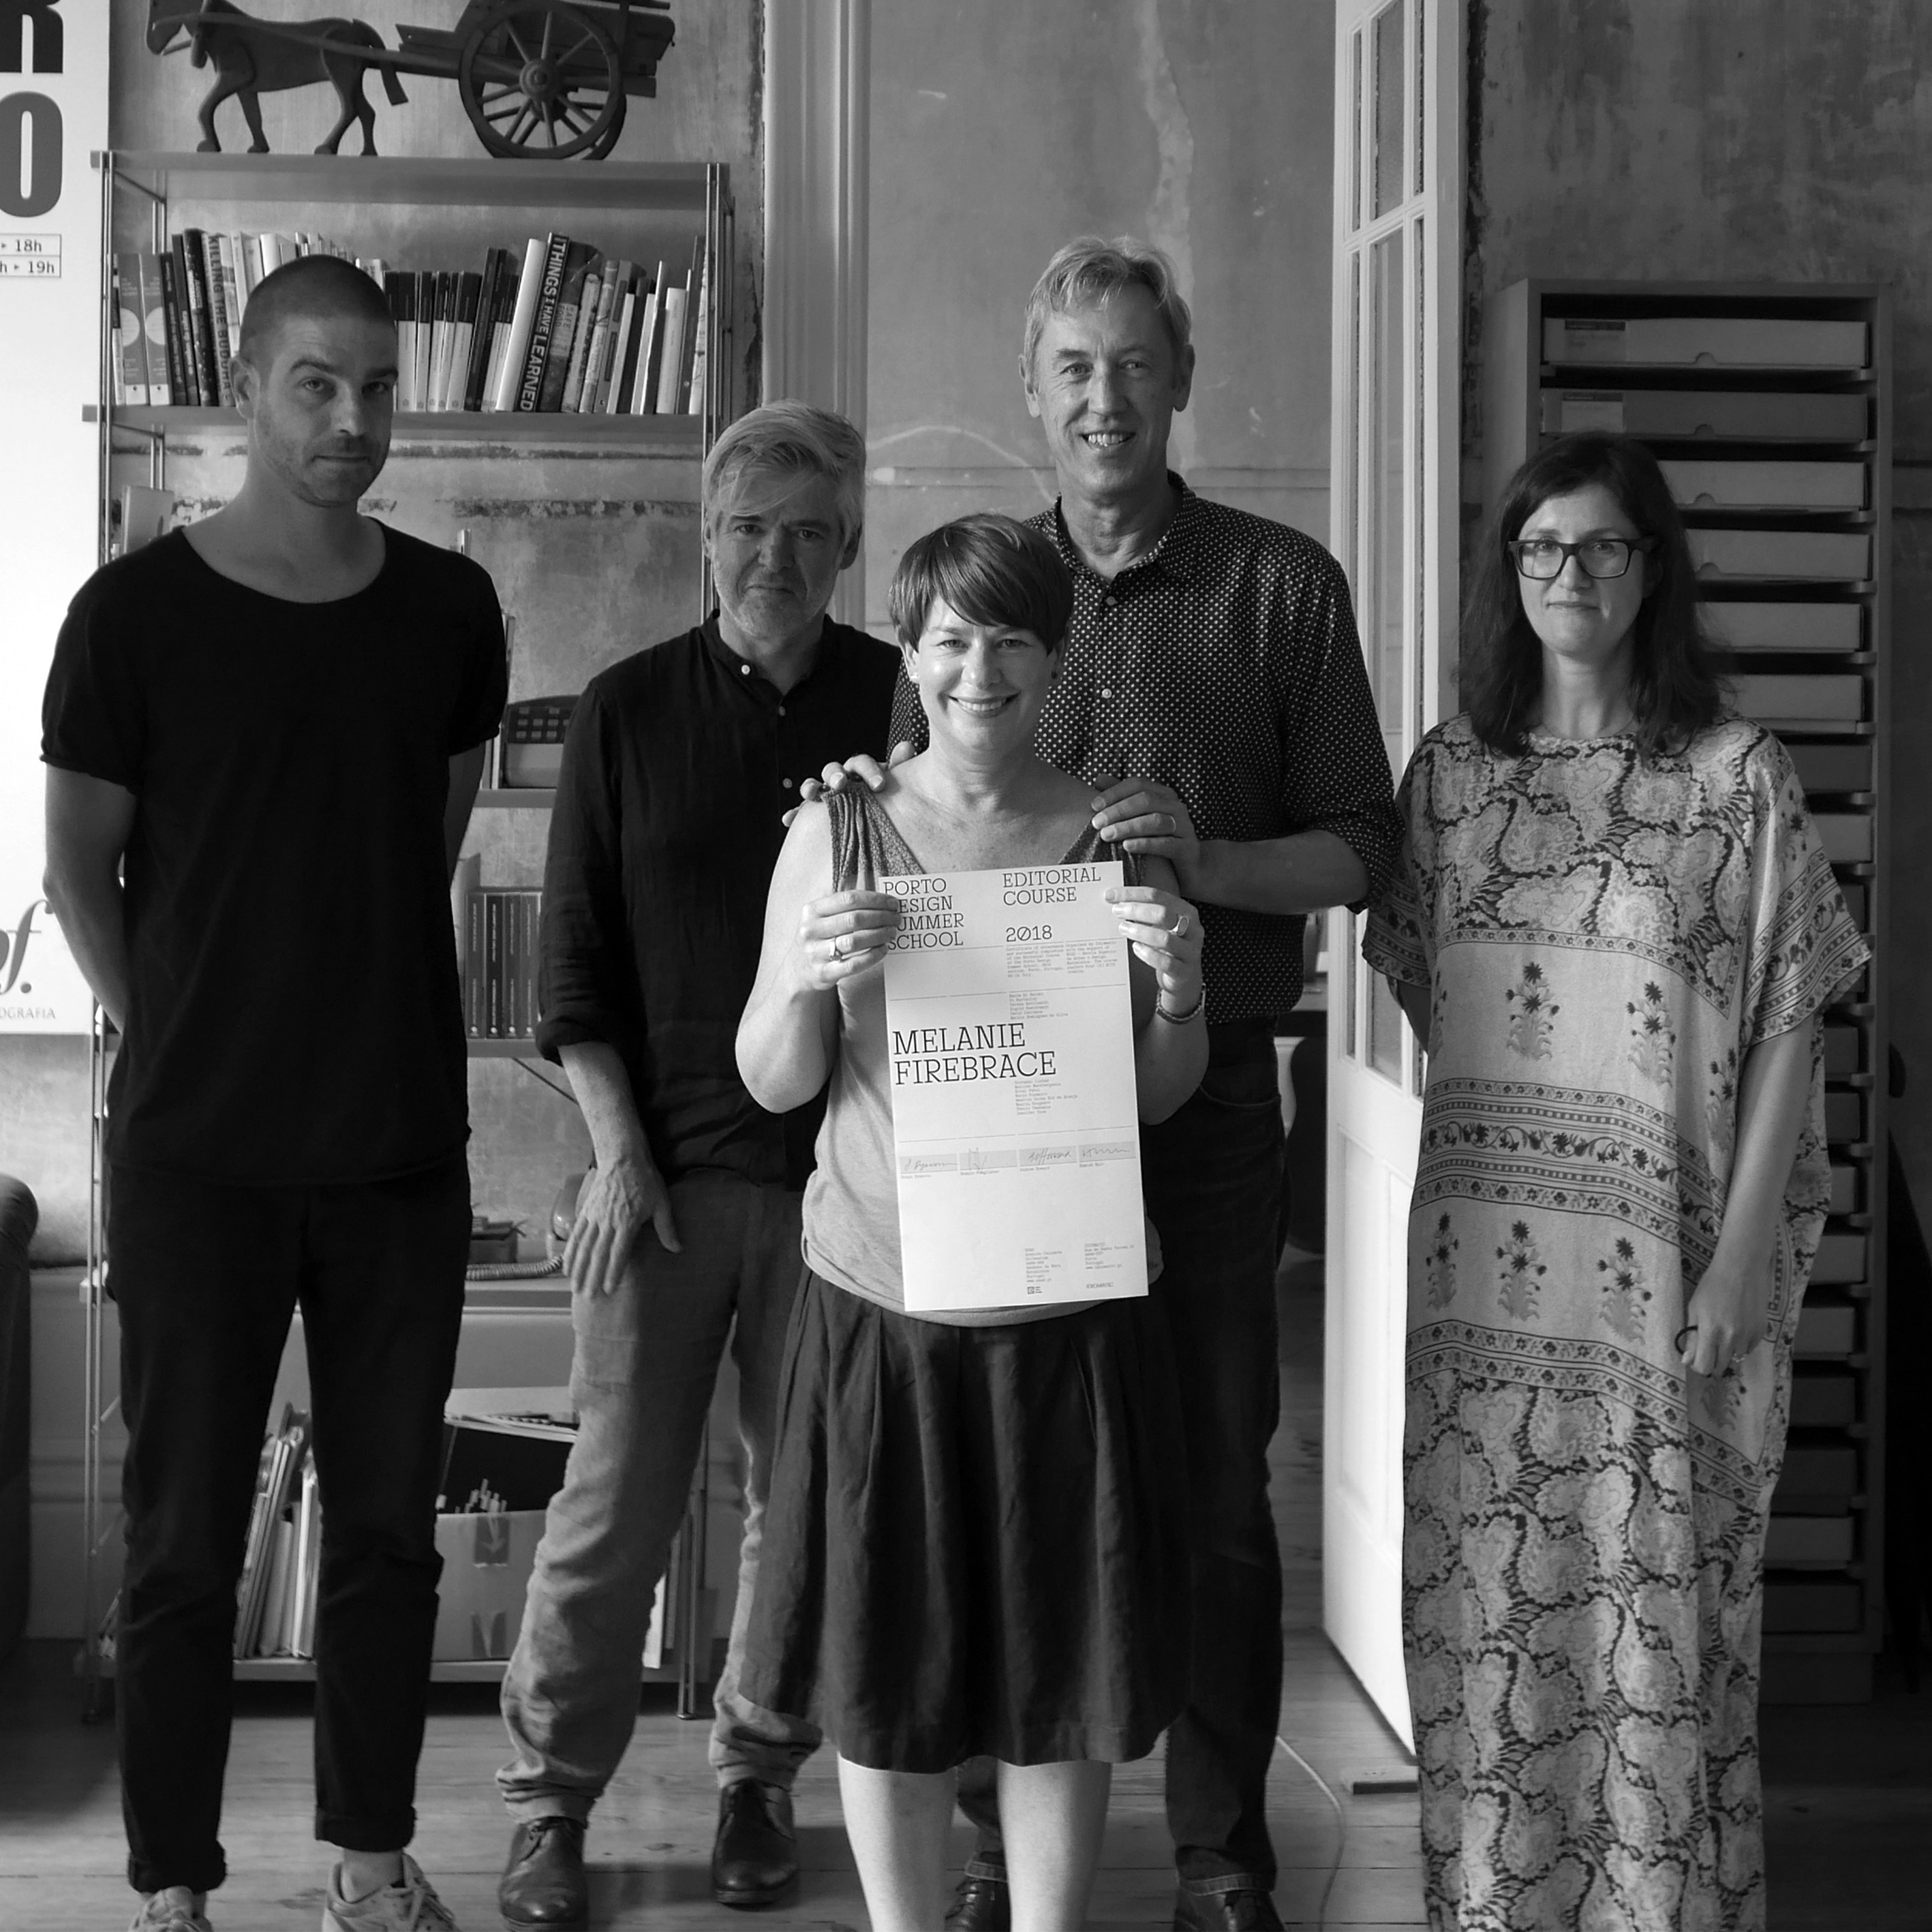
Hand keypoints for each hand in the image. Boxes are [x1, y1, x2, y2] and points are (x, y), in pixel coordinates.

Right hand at [566, 1151, 680, 1295]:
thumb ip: (667, 1228)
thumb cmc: (645, 1180)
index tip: (609, 1290)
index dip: (613, 1272)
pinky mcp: (586, 1211)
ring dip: (578, 1269)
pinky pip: (576, 1235)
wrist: (623, 1157)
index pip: (619, 1252)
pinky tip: (567, 1266)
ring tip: (575, 1288)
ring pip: (584, 1247)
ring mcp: (594, 1217)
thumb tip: (677, 1249)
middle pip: (598, 1254)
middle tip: (588, 1297)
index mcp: (627, 1221)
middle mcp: (607, 1221)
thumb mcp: (661, 1203)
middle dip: (592, 1277)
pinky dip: (571, 1252)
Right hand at [783, 742, 915, 824]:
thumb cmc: (884, 797)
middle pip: (833, 770)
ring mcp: (825, 793)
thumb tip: (906, 747)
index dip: (868, 771)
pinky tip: (788, 819)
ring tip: (810, 793)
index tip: (879, 785)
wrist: (874, 819)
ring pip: (814, 785)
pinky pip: (801, 810)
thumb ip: (899, 766)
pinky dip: (794, 813)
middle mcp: (840, 778)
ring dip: (810, 786)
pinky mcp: (814, 812)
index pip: (860, 763)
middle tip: (841, 784)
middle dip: (835, 775)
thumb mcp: (894, 783)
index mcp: (860, 770)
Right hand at [792, 887, 901, 989]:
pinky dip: (873, 956)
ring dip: (879, 935)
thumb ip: (844, 907)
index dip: (875, 900)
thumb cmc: (818, 939)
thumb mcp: (821, 917)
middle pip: (854, 919)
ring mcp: (815, 952)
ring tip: (892, 932)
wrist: (798, 971)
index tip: (892, 902)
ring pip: (855, 941)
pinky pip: (854, 964)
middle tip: (896, 918)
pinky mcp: (824, 973)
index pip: (848, 899)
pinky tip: (883, 949)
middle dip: (881, 917)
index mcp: (811, 910)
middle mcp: (811, 930)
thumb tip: (881, 900)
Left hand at [1090, 774, 1203, 888]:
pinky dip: (1144, 844)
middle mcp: (1176, 806)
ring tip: (1107, 835)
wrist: (1191, 868)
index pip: (1138, 784)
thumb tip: (1098, 779)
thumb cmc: (1159, 840)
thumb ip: (1122, 798)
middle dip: (1118, 810)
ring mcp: (1185, 827)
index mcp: (1164, 795)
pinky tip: (1127, 847)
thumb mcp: (1140, 818)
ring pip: (1155, 821)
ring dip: (1128, 827)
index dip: (1115, 792)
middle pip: (1145, 800)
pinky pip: (1165, 844)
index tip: (1093, 806)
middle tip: (1096, 823)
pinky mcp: (1188, 848)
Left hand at [1109, 883, 1204, 1016]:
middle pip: (1164, 913)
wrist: (1184, 978)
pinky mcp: (1184, 971)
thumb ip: (1144, 914)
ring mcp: (1190, 951)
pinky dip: (1148, 954)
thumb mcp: (1160, 926)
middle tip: (1116, 911)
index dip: (1133, 894)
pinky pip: (1166, 962)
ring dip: (1140, 932)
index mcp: (1186, 911)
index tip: (1111, 895)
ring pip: (1165, 938)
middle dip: (1136, 910)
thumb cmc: (1168, 947)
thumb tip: (1115, 901)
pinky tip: (1136, 948)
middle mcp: (1192, 929)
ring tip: (1123, 929)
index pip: (1158, 896)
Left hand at [1678, 1249, 1772, 1376]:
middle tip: (1708, 1350)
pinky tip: (1737, 1329)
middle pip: (1721, 1367)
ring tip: (1723, 1336)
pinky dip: (1741, 1345)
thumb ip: (1692, 1337)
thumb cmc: (1712, 1286)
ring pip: (1736, 1360)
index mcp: (1711, 1331)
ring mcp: (1749, 1336)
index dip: (1698, 1366)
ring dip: (1728, 1354)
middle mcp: (1732, 1338)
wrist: (1742, 1270)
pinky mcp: (1761, 1332)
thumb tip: (1687, 1361)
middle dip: (1712, 1363)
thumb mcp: (1694, 1309)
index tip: (1696, 1360)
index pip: (1704, 1366)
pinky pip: (1749, 1349)